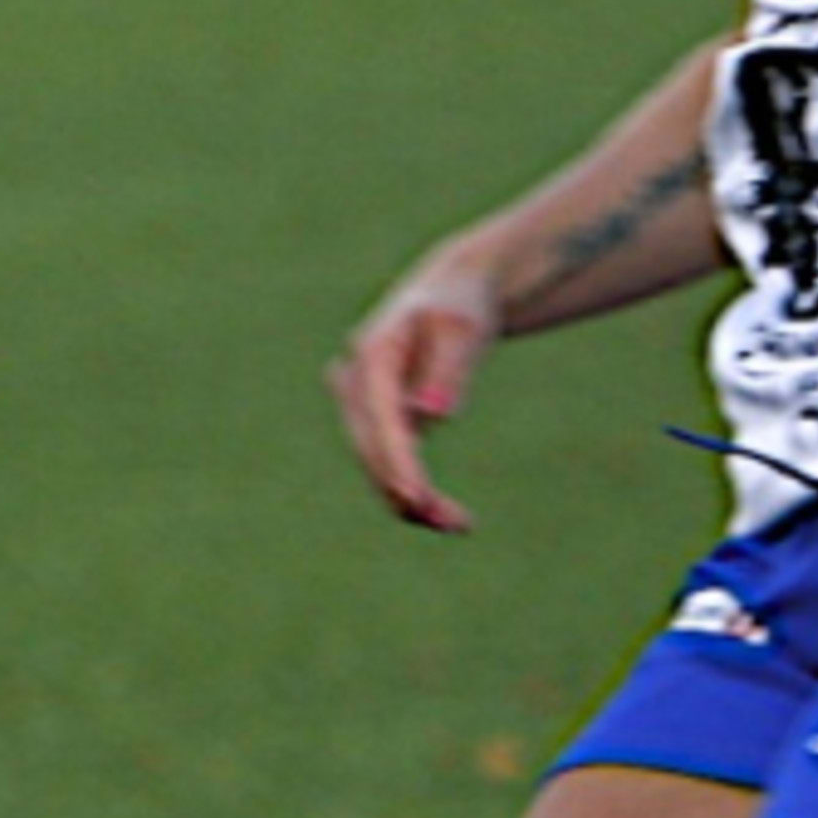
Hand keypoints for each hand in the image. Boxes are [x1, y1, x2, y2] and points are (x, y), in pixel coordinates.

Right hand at [332, 253, 504, 533]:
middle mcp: (353, 382)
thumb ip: (449, 371)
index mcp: (370, 354)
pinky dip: (413, 489)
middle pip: (372, 447)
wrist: (451, 293)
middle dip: (406, 489)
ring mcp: (359, 403)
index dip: (397, 460)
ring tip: (460, 525)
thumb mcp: (465, 330)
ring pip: (376, 463)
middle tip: (454, 523)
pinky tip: (448, 515)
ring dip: (411, 499)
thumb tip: (431, 415)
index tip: (416, 496)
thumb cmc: (462, 306)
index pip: (381, 418)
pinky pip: (388, 462)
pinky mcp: (375, 421)